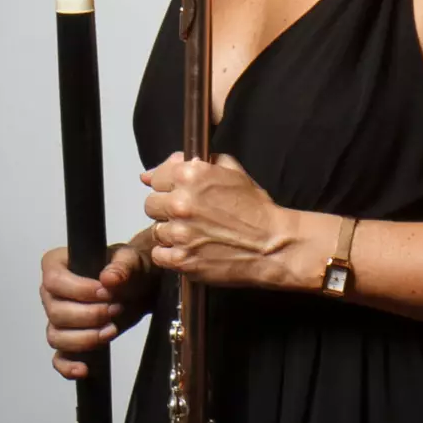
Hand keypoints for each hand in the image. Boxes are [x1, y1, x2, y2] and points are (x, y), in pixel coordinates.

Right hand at [40, 241, 153, 379]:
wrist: (142, 286)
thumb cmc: (130, 267)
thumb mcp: (131, 259)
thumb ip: (121, 265)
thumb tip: (109, 279)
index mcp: (58, 265)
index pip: (54, 280)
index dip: (78, 290)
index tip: (106, 292)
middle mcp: (52, 293)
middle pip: (55, 312)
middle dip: (88, 315)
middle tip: (116, 308)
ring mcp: (58, 319)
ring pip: (56, 336)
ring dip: (85, 338)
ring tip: (112, 329)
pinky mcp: (71, 339)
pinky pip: (59, 358)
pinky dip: (68, 366)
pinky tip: (84, 369)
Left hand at [142, 152, 296, 288]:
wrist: (272, 244)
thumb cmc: (256, 210)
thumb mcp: (234, 173)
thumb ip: (201, 163)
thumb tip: (167, 165)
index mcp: (192, 176)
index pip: (156, 177)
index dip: (167, 185)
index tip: (176, 192)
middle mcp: (181, 202)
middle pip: (151, 204)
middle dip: (167, 208)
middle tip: (189, 214)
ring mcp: (179, 232)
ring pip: (156, 230)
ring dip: (171, 231)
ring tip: (195, 233)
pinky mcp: (180, 259)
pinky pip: (159, 254)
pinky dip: (171, 253)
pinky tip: (191, 249)